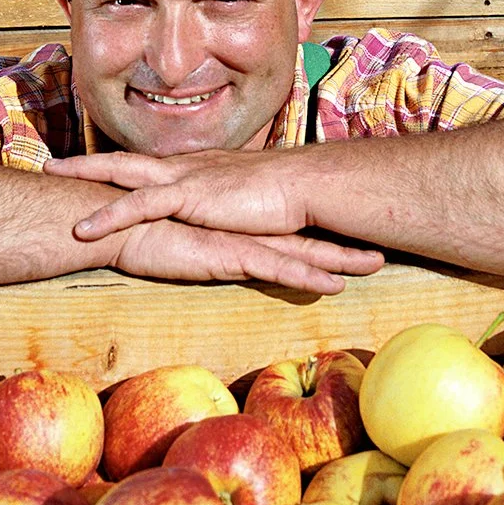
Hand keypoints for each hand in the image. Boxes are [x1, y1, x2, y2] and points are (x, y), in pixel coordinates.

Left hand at [44, 148, 311, 238]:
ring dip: (86, 175)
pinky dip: (108, 214)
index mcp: (198, 170)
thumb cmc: (283, 196)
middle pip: (126, 160)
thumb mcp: (246, 200)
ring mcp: (185, 178)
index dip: (119, 167)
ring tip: (52, 175)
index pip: (149, 166)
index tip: (90, 167)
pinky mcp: (189, 196)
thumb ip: (227, 207)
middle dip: (88, 163)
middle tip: (52, 163)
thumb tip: (219, 218)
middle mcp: (186, 167)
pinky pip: (138, 205)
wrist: (304, 185)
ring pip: (123, 174)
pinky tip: (82, 229)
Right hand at [111, 218, 382, 294]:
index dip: (326, 234)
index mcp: (240, 224)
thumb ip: (208, 241)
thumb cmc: (145, 229)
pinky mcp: (228, 251)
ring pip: (302, 249)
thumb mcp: (187, 236)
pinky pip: (276, 267)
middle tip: (385, 249)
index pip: (292, 229)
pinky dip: (307, 275)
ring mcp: (241, 237)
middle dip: (347, 243)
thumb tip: (222, 249)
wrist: (118, 219)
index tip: (358, 237)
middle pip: (308, 235)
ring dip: (341, 258)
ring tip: (376, 263)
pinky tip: (334, 284)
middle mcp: (247, 227)